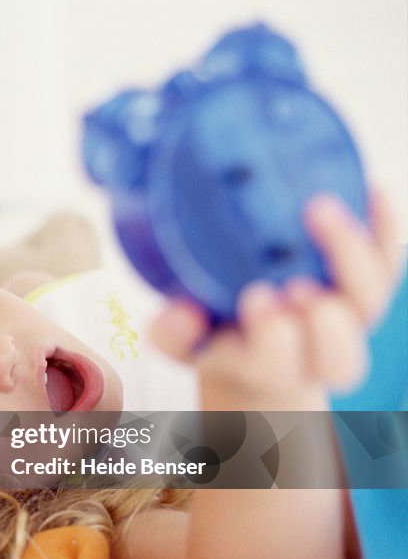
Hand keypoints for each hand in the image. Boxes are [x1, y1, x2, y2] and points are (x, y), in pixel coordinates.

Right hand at [149, 191, 404, 409]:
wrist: (253, 338)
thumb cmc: (215, 335)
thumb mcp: (181, 340)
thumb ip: (172, 333)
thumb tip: (180, 311)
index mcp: (268, 367)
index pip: (276, 364)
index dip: (273, 339)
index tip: (255, 297)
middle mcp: (317, 351)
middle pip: (339, 353)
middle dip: (323, 322)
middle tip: (296, 284)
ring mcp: (349, 317)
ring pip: (369, 299)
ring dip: (350, 256)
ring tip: (320, 211)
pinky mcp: (369, 283)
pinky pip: (388, 257)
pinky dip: (381, 226)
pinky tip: (369, 192)